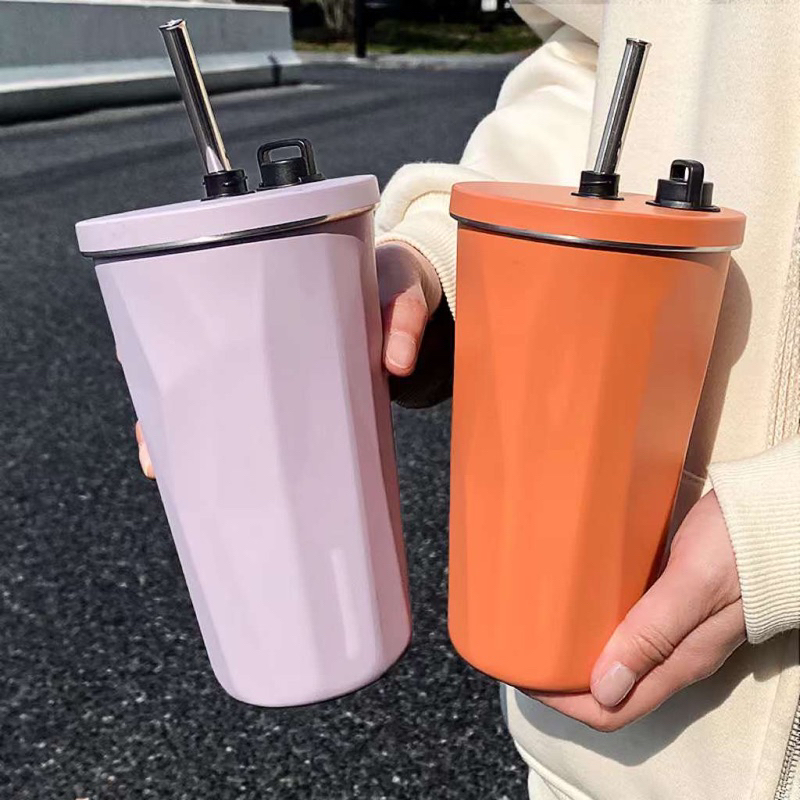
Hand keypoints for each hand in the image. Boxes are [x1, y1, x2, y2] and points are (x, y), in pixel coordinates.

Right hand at [132, 241, 440, 478]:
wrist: (412, 292)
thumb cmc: (393, 279)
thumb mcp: (399, 288)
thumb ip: (404, 318)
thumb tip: (397, 365)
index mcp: (268, 287)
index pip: (194, 305)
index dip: (155, 333)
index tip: (131, 361)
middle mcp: (259, 329)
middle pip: (193, 364)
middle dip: (164, 404)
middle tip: (154, 448)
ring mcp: (274, 363)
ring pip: (216, 397)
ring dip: (192, 434)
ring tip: (173, 474)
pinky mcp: (298, 390)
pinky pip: (258, 416)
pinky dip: (236, 444)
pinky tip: (223, 477)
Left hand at [527, 491, 745, 730]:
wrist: (776, 514)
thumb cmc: (737, 546)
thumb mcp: (692, 587)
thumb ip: (653, 635)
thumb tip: (603, 688)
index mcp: (678, 662)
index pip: (611, 710)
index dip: (564, 703)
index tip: (524, 676)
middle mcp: (675, 654)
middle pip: (608, 688)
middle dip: (562, 678)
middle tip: (522, 648)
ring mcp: (675, 627)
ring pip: (616, 656)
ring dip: (576, 649)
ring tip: (538, 623)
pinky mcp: (673, 599)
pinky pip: (628, 624)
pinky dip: (596, 620)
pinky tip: (576, 596)